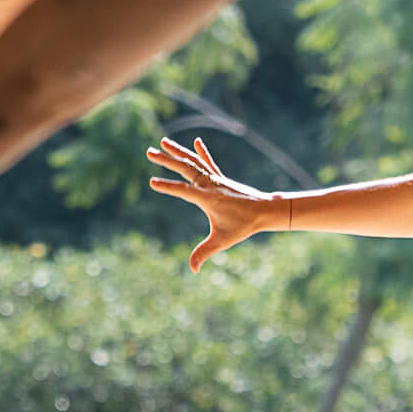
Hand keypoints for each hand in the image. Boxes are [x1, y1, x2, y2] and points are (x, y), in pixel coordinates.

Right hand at [146, 136, 281, 270]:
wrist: (265, 211)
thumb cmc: (244, 226)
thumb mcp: (222, 241)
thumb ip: (204, 253)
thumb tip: (193, 270)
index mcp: (207, 198)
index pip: (182, 190)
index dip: (167, 187)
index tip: (151, 182)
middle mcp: (209, 185)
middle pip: (184, 169)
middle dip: (166, 160)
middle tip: (148, 152)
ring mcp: (215, 179)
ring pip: (193, 162)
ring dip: (178, 152)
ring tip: (163, 141)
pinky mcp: (220, 179)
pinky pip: (208, 163)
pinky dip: (201, 152)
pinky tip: (196, 141)